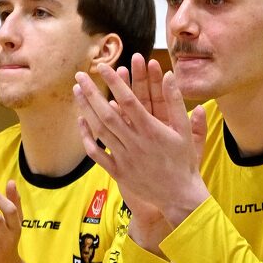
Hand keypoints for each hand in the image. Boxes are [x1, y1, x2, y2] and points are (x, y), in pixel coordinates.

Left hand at [74, 54, 208, 227]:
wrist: (179, 196)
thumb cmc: (184, 161)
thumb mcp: (185, 130)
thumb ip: (176, 102)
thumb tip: (170, 75)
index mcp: (152, 130)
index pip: (128, 100)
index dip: (114, 82)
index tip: (103, 66)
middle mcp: (135, 143)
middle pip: (107, 113)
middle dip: (92, 92)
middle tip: (80, 75)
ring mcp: (124, 158)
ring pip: (100, 130)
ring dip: (86, 109)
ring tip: (77, 91)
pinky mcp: (118, 171)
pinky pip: (97, 153)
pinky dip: (87, 136)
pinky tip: (81, 121)